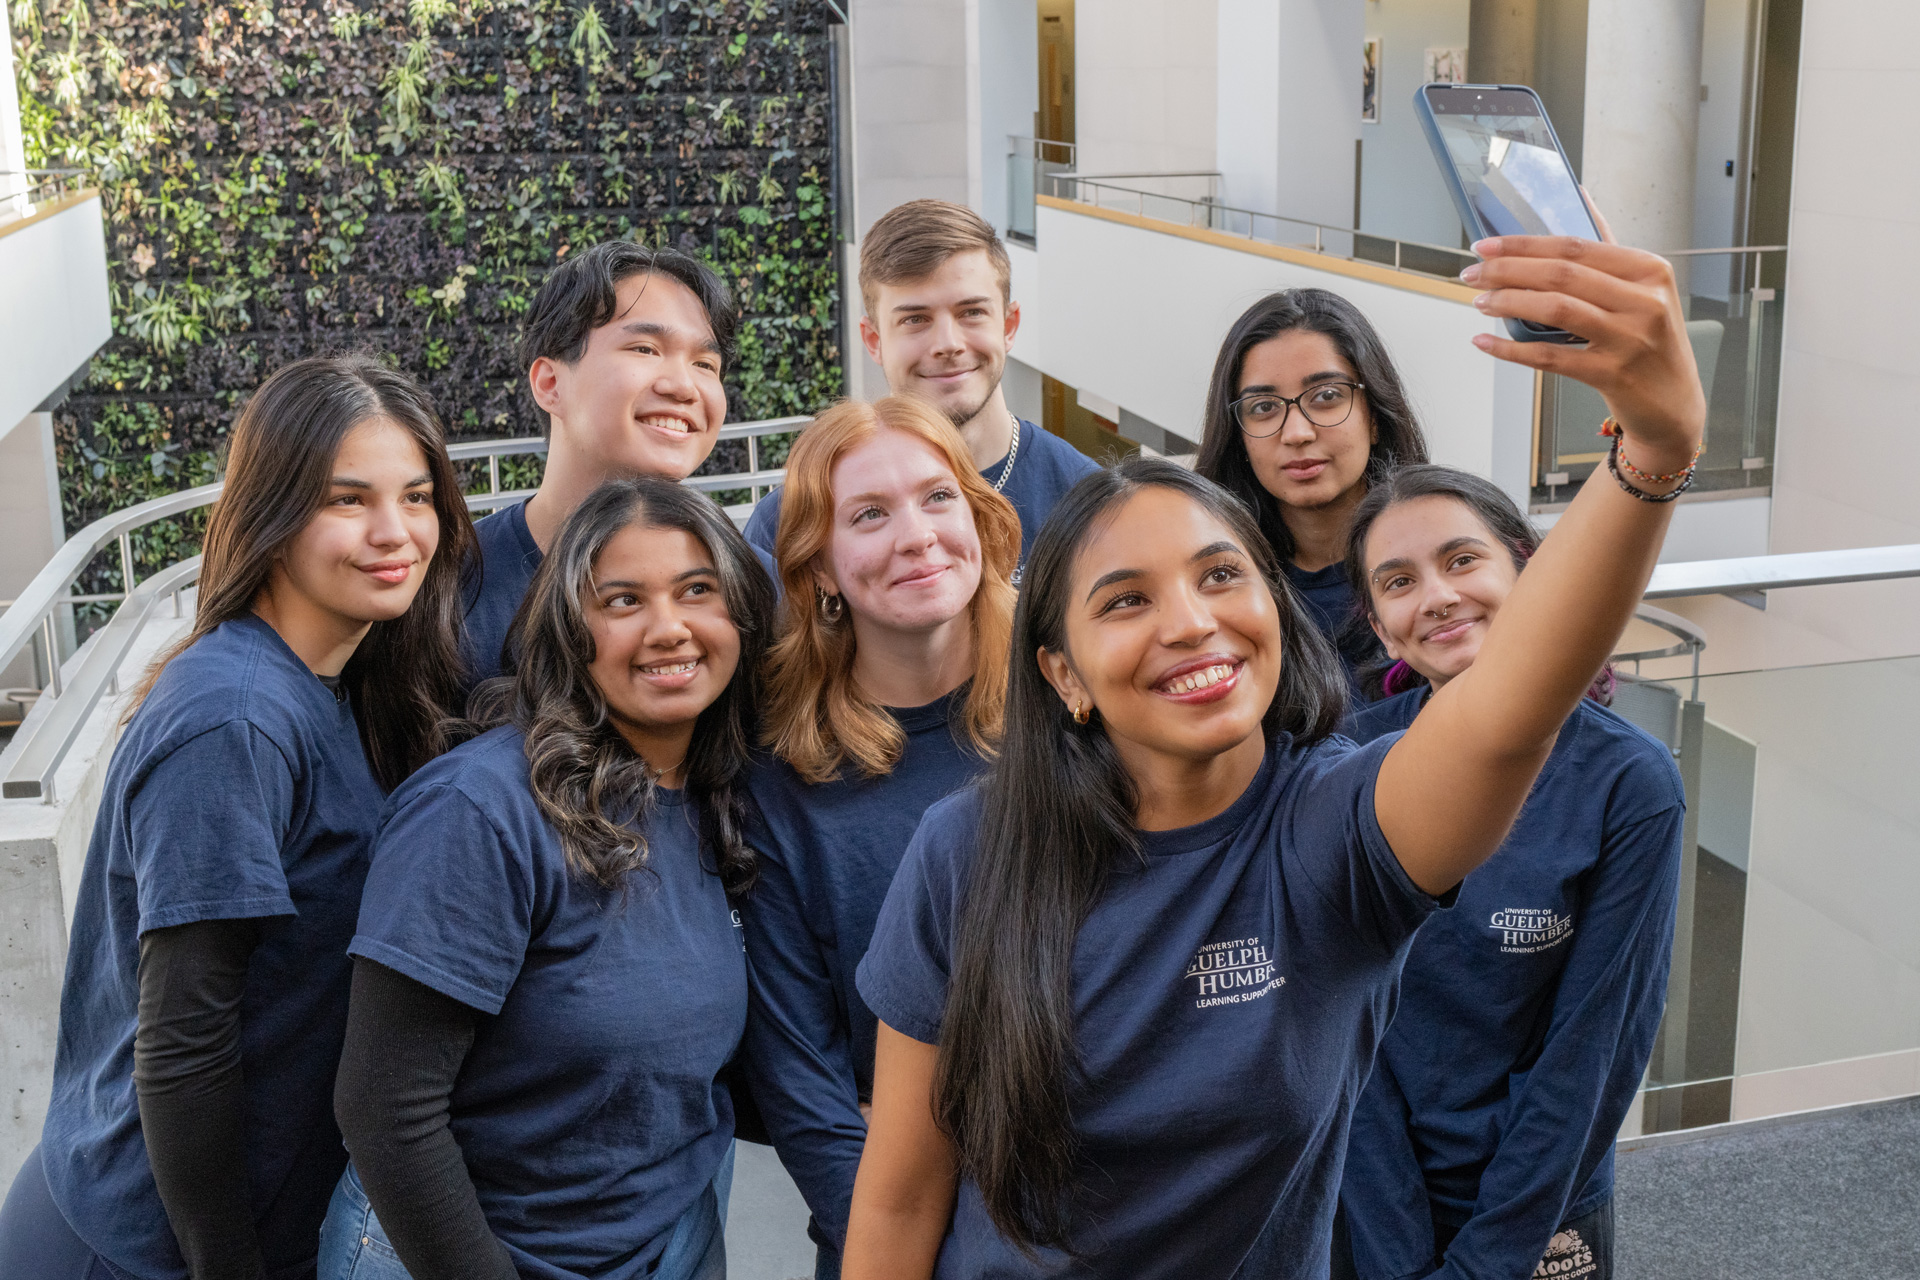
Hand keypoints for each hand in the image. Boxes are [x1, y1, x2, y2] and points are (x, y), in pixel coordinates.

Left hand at [1461, 192, 1704, 472]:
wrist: (1673, 402)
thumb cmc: (1649, 340)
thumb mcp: (1640, 289)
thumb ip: (1607, 249)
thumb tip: (1578, 198)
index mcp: (1649, 269)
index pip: (1575, 246)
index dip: (1523, 244)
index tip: (1485, 246)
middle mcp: (1645, 300)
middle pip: (1561, 274)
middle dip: (1507, 270)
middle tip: (1472, 274)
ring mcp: (1630, 338)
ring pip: (1556, 309)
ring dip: (1508, 302)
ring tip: (1480, 301)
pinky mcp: (1613, 374)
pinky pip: (1550, 357)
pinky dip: (1512, 349)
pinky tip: (1486, 342)